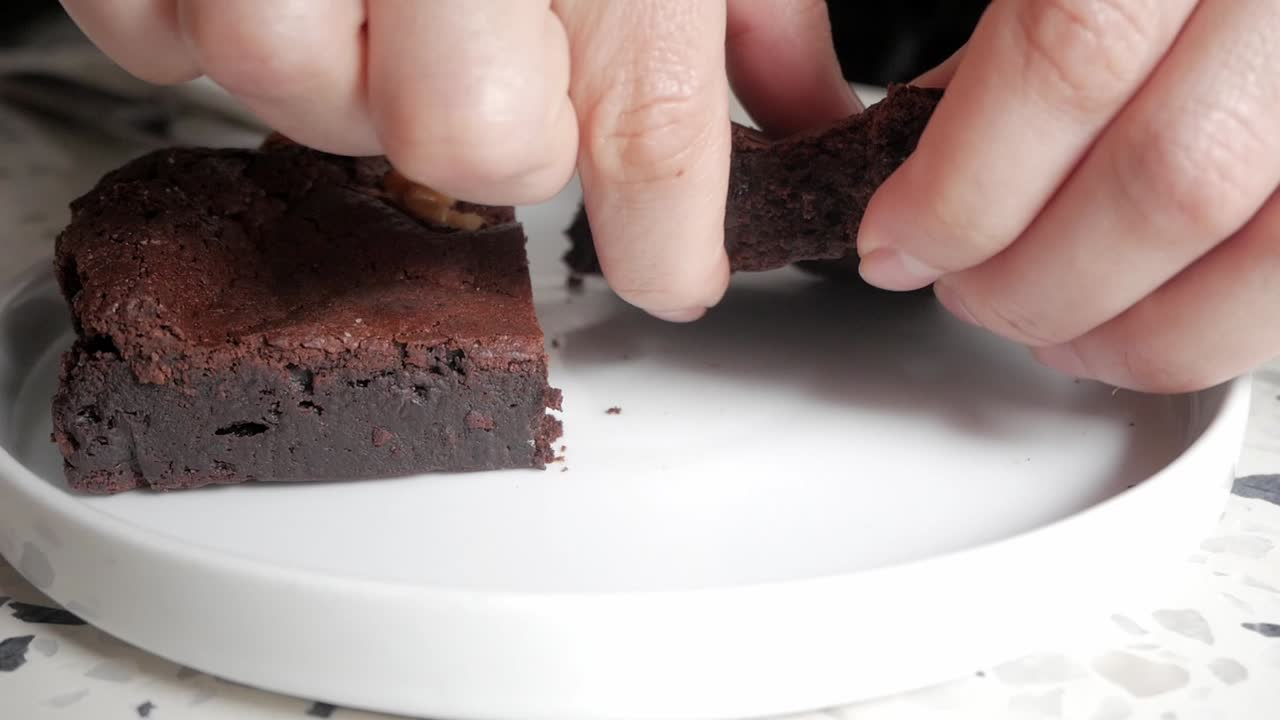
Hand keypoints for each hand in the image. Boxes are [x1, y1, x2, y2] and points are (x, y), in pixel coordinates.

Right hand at [60, 0, 857, 322]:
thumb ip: (752, 2)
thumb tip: (801, 107)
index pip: (649, 123)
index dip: (670, 238)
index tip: (675, 270)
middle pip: (470, 143)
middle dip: (496, 128)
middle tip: (492, 49)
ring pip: (298, 93)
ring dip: (344, 71)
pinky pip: (158, 40)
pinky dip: (205, 20)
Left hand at [857, 0, 1279, 392]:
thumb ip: (1014, 27)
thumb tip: (926, 159)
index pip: (1070, 56)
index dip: (961, 187)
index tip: (897, 242)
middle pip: (1172, 177)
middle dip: (1029, 280)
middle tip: (961, 291)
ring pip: (1268, 254)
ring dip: (1133, 331)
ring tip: (1049, 326)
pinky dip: (1218, 329)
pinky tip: (1149, 324)